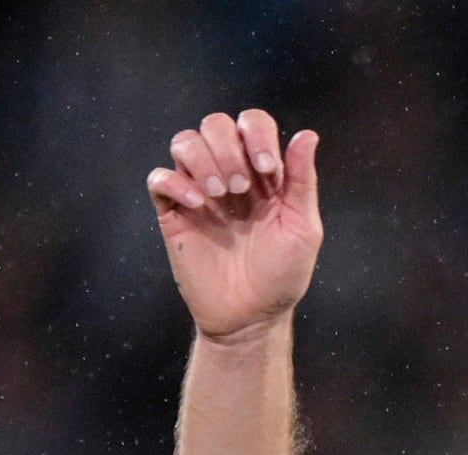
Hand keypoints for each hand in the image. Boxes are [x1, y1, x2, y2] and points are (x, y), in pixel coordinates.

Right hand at [149, 108, 323, 341]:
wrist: (252, 317)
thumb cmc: (282, 275)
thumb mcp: (302, 227)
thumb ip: (302, 180)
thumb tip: (308, 134)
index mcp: (262, 172)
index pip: (252, 123)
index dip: (257, 135)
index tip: (268, 170)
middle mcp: (229, 174)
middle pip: (215, 124)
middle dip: (229, 148)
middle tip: (242, 188)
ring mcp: (198, 191)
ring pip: (184, 141)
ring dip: (202, 159)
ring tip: (219, 195)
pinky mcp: (174, 213)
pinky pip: (159, 177)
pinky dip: (175, 181)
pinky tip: (197, 203)